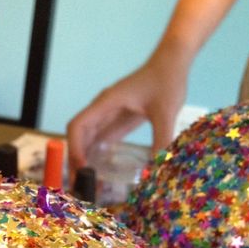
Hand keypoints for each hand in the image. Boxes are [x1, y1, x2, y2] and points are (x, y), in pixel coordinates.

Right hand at [66, 49, 188, 176]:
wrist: (173, 62)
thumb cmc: (167, 80)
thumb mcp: (165, 111)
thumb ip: (161, 139)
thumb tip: (158, 169)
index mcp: (107, 103)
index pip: (78, 126)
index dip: (75, 147)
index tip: (82, 168)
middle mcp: (103, 109)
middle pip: (79, 135)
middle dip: (76, 159)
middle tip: (80, 185)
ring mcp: (109, 114)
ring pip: (88, 139)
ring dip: (84, 158)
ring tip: (87, 182)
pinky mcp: (117, 119)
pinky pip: (101, 138)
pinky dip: (97, 154)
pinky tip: (100, 171)